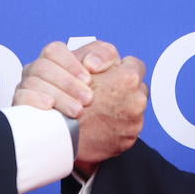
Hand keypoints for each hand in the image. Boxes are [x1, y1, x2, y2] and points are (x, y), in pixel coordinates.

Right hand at [13, 40, 119, 117]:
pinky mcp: (22, 109)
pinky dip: (35, 101)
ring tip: (78, 111)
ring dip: (58, 96)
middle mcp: (38, 72)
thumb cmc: (97, 95)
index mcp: (56, 60)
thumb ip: (105, 55)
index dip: (70, 63)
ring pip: (32, 83)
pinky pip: (21, 99)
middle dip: (68, 83)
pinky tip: (50, 108)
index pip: (54, 51)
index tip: (88, 79)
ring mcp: (27, 89)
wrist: (91, 129)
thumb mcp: (108, 69)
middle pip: (43, 67)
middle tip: (88, 99)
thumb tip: (92, 63)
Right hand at [74, 56, 146, 173]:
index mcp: (128, 78)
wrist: (57, 135)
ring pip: (133, 108)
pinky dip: (115, 125)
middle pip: (137, 88)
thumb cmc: (64, 97)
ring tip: (98, 109)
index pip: (134, 65)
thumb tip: (106, 60)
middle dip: (121, 88)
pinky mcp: (128, 141)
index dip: (119, 68)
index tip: (110, 73)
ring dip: (119, 107)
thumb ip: (99, 53)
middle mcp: (136, 101)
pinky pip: (126, 128)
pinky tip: (99, 124)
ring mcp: (134, 123)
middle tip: (103, 92)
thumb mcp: (77, 59)